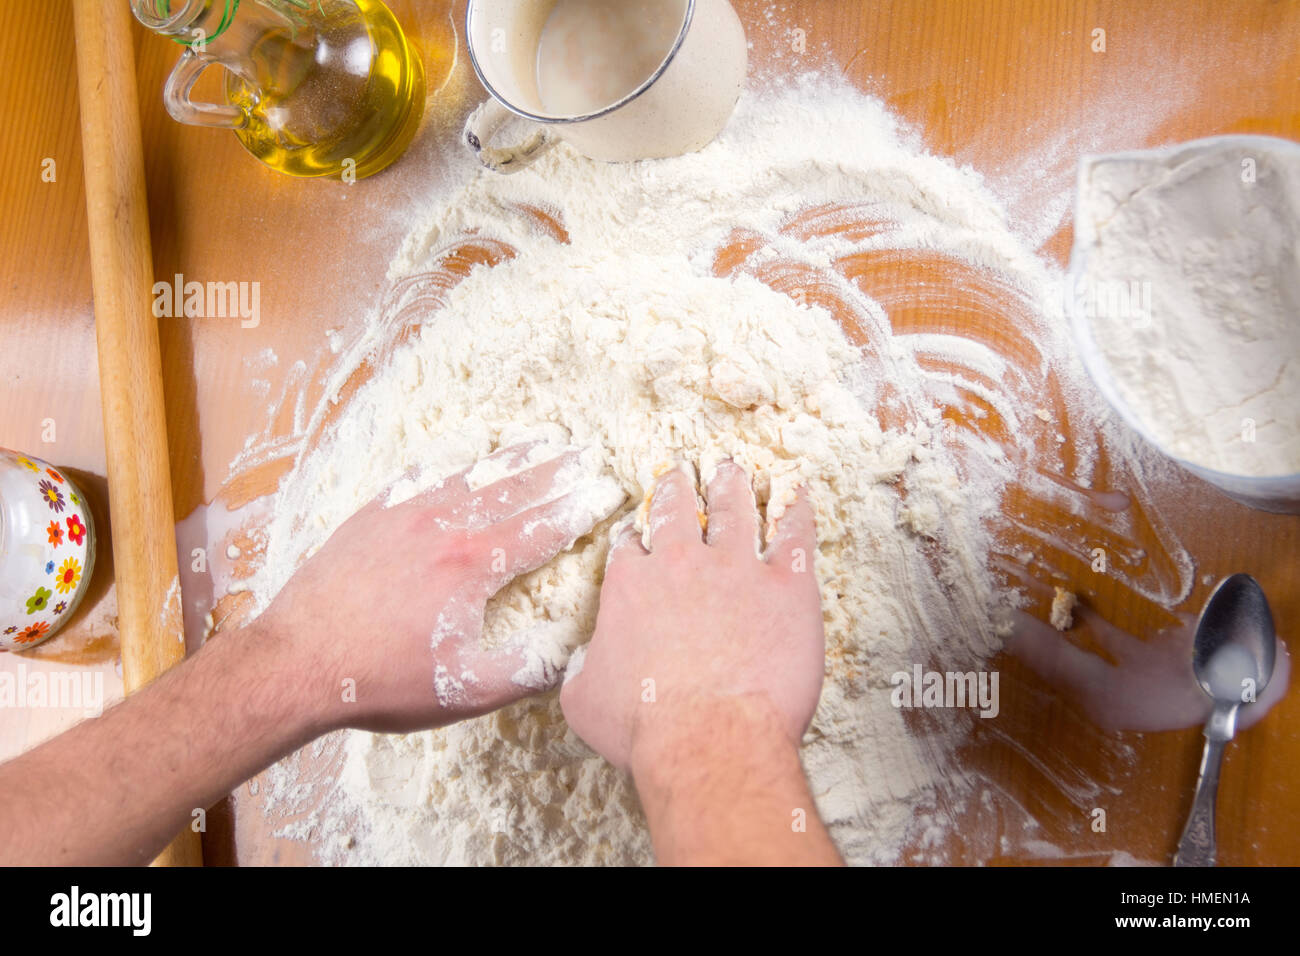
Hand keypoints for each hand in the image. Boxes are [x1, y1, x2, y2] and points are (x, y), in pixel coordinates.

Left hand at [259, 443, 625, 733]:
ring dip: (511, 457)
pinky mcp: (371, 517)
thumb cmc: (381, 681)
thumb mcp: (467, 691)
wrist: (294, 662)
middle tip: (589, 451)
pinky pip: (419, 476)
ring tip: (542, 440)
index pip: (545, 526)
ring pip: (470, 474)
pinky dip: (449, 460)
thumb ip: (528, 668)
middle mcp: (444, 526)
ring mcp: (404, 515)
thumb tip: (574, 649)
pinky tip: (460, 452)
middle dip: (559, 469)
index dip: (583, 507)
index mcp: (475, 564)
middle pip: (515, 488)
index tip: (611, 489)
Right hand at [560, 461, 823, 771]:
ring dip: (732, 486)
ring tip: (732, 470)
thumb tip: (583, 668)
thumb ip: (582, 671)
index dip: (636, 538)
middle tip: (682, 474)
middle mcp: (681, 564)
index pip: (631, 547)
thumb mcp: (584, 700)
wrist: (707, 737)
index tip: (642, 533)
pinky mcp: (787, 587)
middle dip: (678, 488)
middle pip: (678, 510)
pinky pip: (795, 535)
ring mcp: (737, 570)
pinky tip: (797, 495)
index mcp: (631, 586)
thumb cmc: (644, 728)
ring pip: (734, 509)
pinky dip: (797, 511)